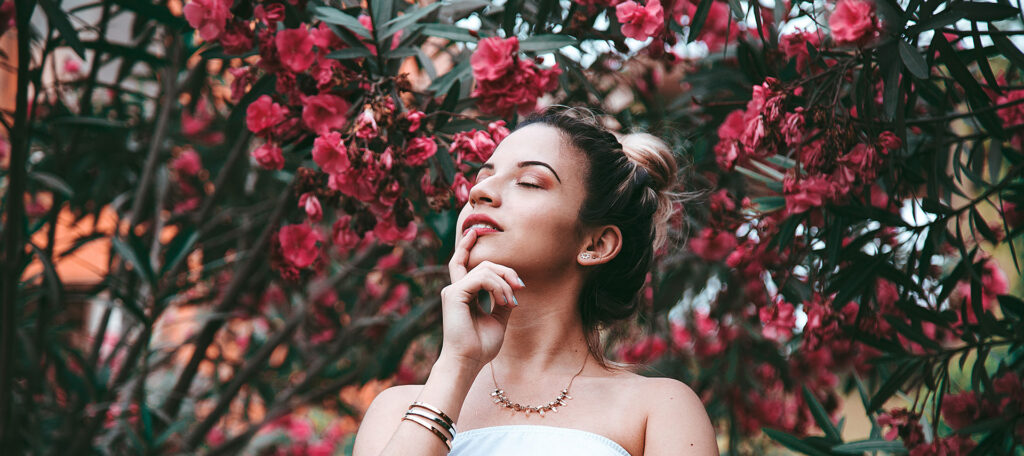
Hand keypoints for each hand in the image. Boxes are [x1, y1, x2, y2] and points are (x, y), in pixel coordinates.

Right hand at [438, 229, 524, 369]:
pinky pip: (481, 278)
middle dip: (506, 271)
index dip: (467, 245)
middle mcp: (455, 289)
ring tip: (511, 302)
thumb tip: (512, 288)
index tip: (474, 231)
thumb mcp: (498, 320)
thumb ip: (502, 301)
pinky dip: (497, 287)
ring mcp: (453, 290)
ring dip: (504, 283)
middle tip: (520, 288)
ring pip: (484, 269)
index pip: (462, 263)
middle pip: (483, 264)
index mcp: (462, 294)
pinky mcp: (454, 294)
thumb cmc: (480, 347)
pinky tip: (504, 302)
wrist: (468, 362)